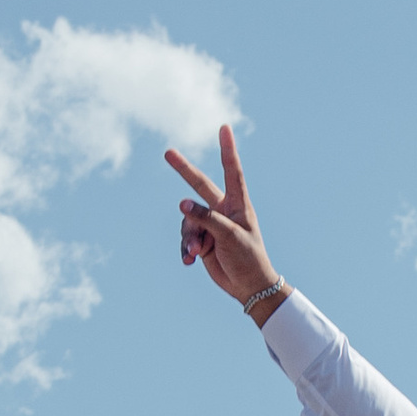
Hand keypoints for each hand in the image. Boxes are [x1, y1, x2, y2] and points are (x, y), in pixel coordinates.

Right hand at [165, 123, 279, 307]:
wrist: (249, 287)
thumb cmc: (248, 258)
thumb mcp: (229, 236)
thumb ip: (206, 217)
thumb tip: (182, 204)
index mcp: (237, 204)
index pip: (232, 171)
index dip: (227, 149)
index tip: (224, 128)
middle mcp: (222, 210)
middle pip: (199, 185)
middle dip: (183, 170)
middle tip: (167, 153)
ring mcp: (210, 224)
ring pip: (187, 220)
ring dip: (188, 236)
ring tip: (195, 252)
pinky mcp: (202, 240)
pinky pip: (185, 238)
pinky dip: (185, 248)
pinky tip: (189, 260)